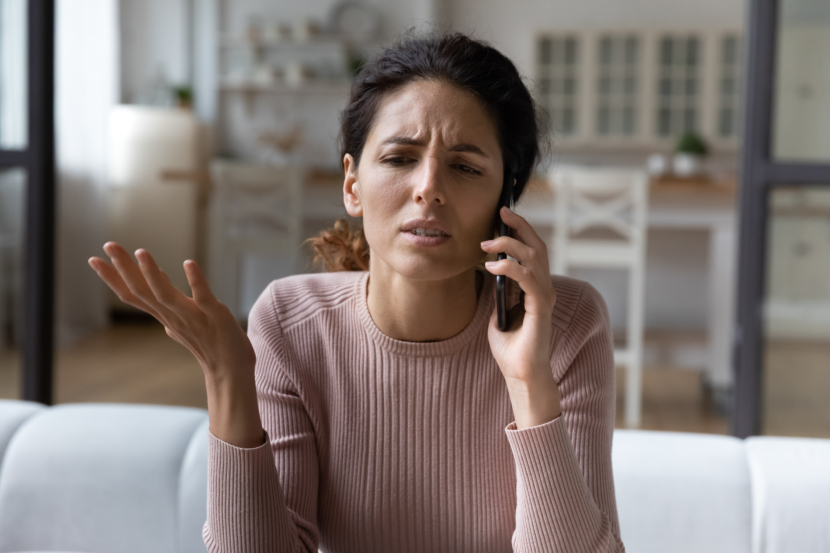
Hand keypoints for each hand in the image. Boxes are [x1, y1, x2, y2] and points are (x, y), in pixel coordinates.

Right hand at [88, 242, 254, 378]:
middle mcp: (173, 317)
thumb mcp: (182, 319)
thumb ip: (168, 301)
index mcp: (164, 316)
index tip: (93, 259)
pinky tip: (188, 263)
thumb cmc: (209, 344)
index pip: (133, 295)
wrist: (230, 372)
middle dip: (123, 268)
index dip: (113, 278)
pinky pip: (204, 298)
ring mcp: (193, 318)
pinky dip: (196, 281)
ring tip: (141, 252)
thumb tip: (158, 275)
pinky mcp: (216, 317)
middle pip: (142, 292)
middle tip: (108, 244)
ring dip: (152, 274)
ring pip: (165, 296)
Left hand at [481, 207, 560, 425]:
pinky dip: (511, 268)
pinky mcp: (541, 308)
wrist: (520, 374)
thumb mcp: (497, 313)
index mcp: (535, 288)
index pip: (532, 251)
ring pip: (534, 258)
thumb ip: (497, 293)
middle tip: (502, 212)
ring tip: (487, 243)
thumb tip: (487, 273)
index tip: (502, 215)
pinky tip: (493, 267)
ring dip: (510, 246)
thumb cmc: (510, 348)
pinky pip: (529, 279)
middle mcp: (544, 289)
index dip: (520, 231)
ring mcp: (545, 297)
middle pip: (538, 246)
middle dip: (520, 226)